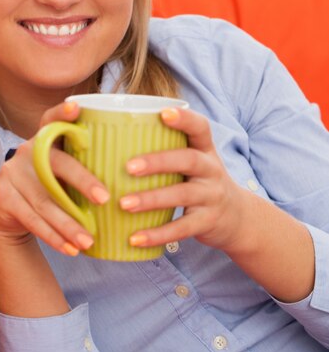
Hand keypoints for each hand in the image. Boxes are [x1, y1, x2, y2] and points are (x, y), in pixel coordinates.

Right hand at [0, 101, 109, 256]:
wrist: (5, 212)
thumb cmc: (48, 187)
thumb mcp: (61, 171)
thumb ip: (84, 165)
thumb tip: (133, 176)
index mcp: (44, 140)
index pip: (52, 120)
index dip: (62, 112)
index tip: (77, 106)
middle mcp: (26, 152)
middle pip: (56, 163)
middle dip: (82, 181)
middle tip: (105, 199)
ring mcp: (12, 174)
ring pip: (45, 200)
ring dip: (69, 223)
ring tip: (89, 240)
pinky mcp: (3, 198)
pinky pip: (32, 219)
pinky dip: (54, 236)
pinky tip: (72, 248)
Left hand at [120, 107, 249, 252]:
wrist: (238, 218)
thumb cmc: (200, 182)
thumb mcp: (194, 162)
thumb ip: (167, 150)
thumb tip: (113, 139)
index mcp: (205, 150)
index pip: (200, 128)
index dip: (184, 119)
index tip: (163, 112)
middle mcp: (211, 169)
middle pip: (187, 160)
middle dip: (157, 162)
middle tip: (128, 167)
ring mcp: (211, 196)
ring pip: (182, 194)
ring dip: (151, 199)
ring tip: (124, 204)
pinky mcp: (208, 222)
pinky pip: (182, 228)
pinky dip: (157, 235)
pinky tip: (134, 238)